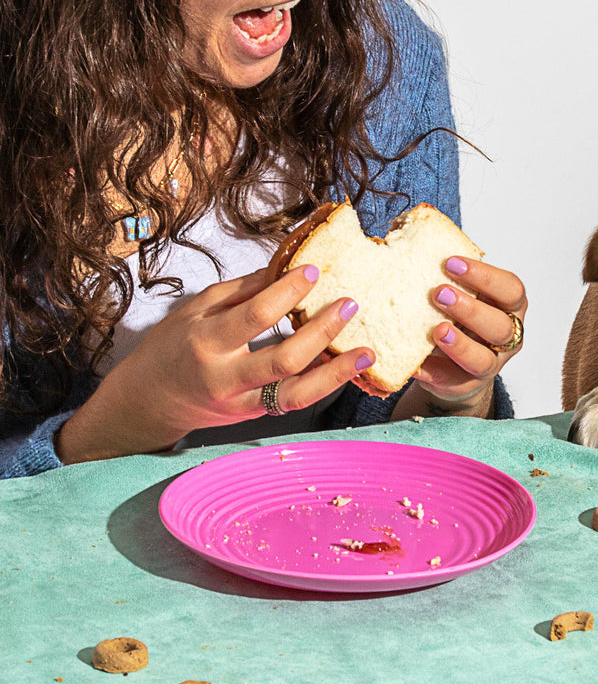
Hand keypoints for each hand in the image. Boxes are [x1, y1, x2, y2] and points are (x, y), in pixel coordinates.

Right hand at [57, 264, 373, 462]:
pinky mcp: (251, 417)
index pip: (254, 315)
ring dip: (336, 373)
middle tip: (350, 304)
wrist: (145, 404)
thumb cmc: (169, 349)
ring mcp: (240, 403)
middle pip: (282, 359)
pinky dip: (323, 386)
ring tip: (367, 351)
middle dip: (321, 331)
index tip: (313, 270)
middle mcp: (224, 378)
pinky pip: (293, 403)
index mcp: (205, 342)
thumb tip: (282, 265)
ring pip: (296, 393)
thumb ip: (240, 291)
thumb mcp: (194, 310)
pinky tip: (347, 368)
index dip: (287, 292)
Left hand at [401, 256, 526, 416]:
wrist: (453, 359)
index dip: (485, 276)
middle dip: (470, 308)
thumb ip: (438, 263)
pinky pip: (452, 382)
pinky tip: (415, 362)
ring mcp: (490, 363)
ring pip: (483, 359)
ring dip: (459, 344)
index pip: (510, 288)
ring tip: (436, 331)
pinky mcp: (466, 385)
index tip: (452, 262)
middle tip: (438, 293)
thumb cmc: (454, 311)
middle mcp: (507, 335)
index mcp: (508, 304)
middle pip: (500, 325)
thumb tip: (398, 228)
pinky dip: (432, 372)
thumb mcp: (455, 286)